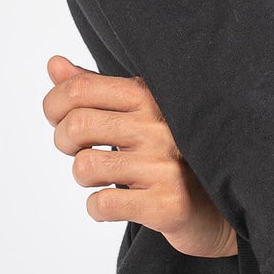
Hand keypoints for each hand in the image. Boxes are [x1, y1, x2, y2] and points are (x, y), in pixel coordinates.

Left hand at [41, 55, 239, 257]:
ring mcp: (165, 166)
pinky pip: (102, 205)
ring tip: (106, 178)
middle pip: (76, 125)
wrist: (219, 208)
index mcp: (149, 96)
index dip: (54, 105)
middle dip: (64, 142)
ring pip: (85, 167)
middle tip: (80, 152)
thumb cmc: (168, 155)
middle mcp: (159, 126)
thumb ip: (94, 89)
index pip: (79, 88)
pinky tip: (118, 204)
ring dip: (84, 178)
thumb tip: (54, 64)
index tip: (59, 120)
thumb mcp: (135, 114)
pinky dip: (98, 209)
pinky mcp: (168, 205)